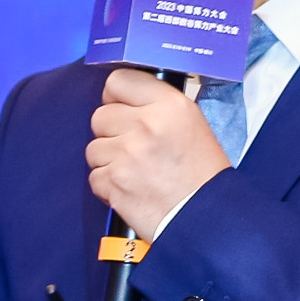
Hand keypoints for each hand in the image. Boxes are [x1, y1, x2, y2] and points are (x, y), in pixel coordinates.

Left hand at [88, 66, 228, 235]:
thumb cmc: (202, 176)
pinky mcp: (114, 182)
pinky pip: (95, 176)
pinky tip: (131, 188)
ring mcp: (127, 154)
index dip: (116, 96)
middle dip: (111, 132)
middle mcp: (147, 125)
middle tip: (132, 147)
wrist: (206, 219)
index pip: (119, 80)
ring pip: (93, 147)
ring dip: (108, 160)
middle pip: (100, 115)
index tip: (120, 107)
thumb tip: (126, 99)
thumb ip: (158, 106)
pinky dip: (108, 185)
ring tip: (134, 171)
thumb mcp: (192, 124)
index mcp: (170, 105)